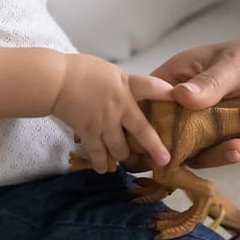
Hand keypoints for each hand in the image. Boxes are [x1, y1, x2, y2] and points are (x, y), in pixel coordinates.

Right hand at [52, 54, 172, 173]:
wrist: (55, 80)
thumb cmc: (80, 70)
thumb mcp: (109, 71)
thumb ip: (123, 84)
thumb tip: (132, 92)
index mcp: (126, 85)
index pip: (153, 87)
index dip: (170, 94)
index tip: (184, 102)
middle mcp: (120, 106)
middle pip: (142, 130)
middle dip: (154, 147)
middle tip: (165, 160)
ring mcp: (104, 122)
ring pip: (120, 147)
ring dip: (125, 157)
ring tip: (129, 163)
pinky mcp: (88, 133)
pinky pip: (98, 153)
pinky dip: (101, 162)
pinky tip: (104, 169)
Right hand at [146, 24, 239, 167]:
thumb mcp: (238, 64)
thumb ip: (212, 83)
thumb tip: (182, 97)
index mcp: (180, 77)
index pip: (149, 103)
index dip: (145, 125)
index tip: (150, 145)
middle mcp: (190, 102)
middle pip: (167, 134)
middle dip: (179, 151)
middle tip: (197, 157)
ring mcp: (210, 121)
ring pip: (194, 150)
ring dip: (214, 155)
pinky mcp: (232, 134)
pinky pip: (222, 153)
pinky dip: (234, 154)